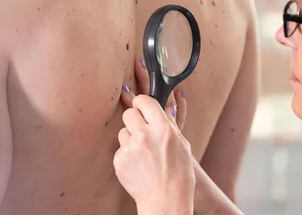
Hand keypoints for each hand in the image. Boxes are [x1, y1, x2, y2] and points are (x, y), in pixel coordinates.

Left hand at [113, 59, 195, 213]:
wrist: (166, 200)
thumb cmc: (179, 175)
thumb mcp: (182, 145)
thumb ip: (170, 123)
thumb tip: (167, 104)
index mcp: (163, 128)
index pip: (144, 100)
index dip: (142, 104)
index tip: (142, 108)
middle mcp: (145, 135)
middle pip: (129, 113)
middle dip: (135, 120)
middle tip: (142, 131)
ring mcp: (130, 148)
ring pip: (123, 131)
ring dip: (130, 138)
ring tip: (143, 154)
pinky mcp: (119, 160)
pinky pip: (120, 149)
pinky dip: (127, 155)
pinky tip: (138, 165)